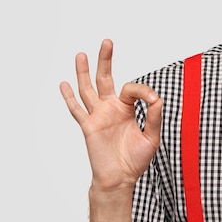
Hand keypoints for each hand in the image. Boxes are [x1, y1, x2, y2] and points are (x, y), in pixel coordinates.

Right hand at [59, 39, 162, 190]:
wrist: (120, 179)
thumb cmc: (135, 160)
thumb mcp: (152, 137)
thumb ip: (155, 117)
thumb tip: (158, 99)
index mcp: (127, 108)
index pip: (133, 89)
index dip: (144, 91)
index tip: (153, 100)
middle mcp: (111, 108)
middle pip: (106, 78)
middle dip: (106, 60)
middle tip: (107, 42)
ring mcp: (98, 115)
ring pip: (88, 89)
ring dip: (84, 72)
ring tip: (80, 54)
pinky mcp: (88, 126)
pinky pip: (77, 110)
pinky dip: (69, 97)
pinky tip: (64, 84)